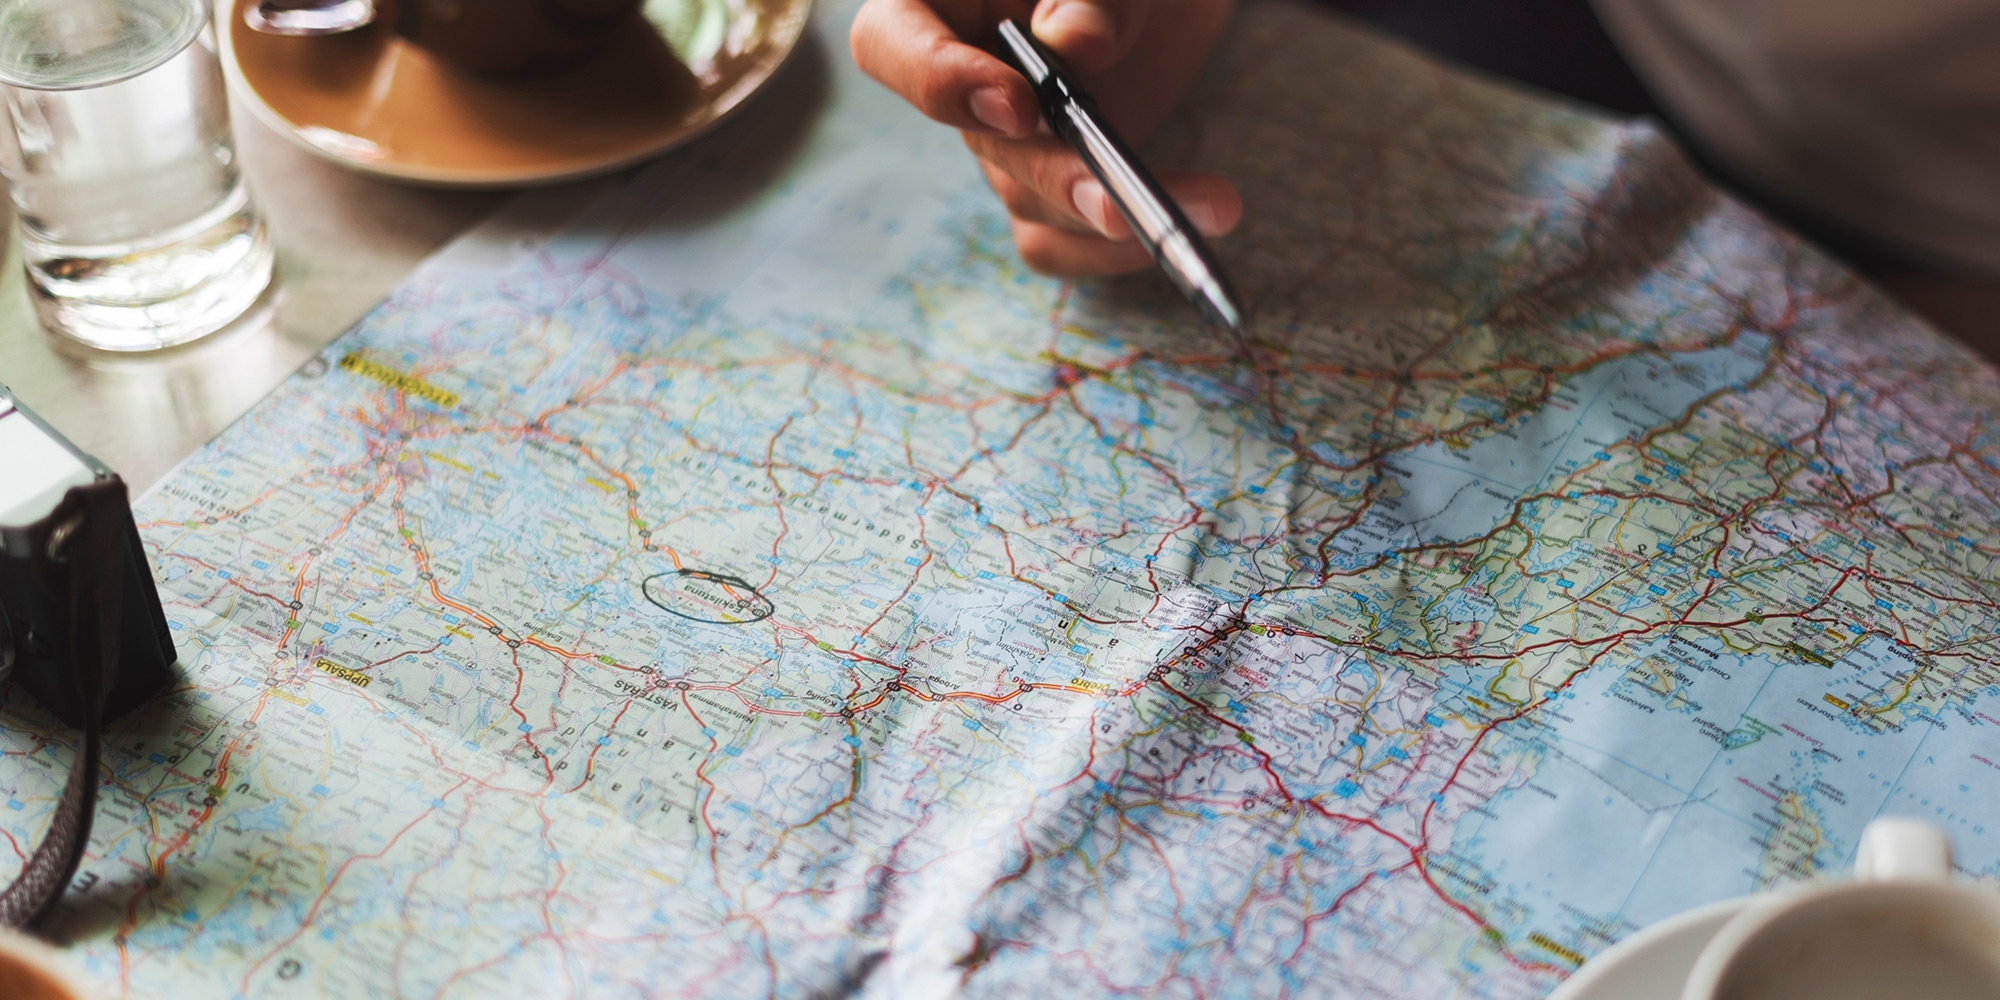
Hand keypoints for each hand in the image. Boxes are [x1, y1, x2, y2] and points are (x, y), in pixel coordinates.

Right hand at [851, 0, 1241, 275]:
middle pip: (984, 144)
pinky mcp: (1050, 184)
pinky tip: (1186, 231)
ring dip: (1115, 218)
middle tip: (1118, 200)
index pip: (890, 43)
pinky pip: (1059, 240)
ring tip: (1215, 204)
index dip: (938, 82)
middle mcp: (962, 77)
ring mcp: (1004, 140)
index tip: (1016, 104)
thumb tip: (1077, 45)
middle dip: (1058, 176)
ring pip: (1028, 202)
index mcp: (942, 2)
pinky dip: (1118, 252)